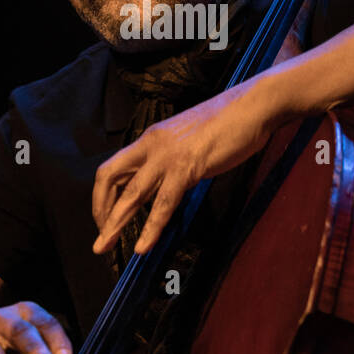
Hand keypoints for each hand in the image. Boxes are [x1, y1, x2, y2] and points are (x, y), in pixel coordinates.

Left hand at [91, 77, 282, 255]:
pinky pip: (163, 202)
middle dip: (100, 210)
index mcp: (151, 138)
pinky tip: (143, 246)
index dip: (103, 196)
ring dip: (115, 223)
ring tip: (105, 247)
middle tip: (101, 239)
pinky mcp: (187, 166)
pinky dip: (151, 227)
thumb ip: (173, 162)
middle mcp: (151, 145)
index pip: (113, 168)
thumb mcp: (189, 141)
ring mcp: (167, 155)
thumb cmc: (227, 123)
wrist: (253, 106)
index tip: (106, 219)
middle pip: (110, 178)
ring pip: (131, 194)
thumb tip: (166, 186)